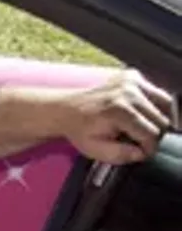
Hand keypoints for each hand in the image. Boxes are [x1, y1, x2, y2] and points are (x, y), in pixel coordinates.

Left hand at [57, 69, 173, 164]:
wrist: (64, 109)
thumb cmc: (80, 129)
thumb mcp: (97, 150)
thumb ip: (123, 155)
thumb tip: (142, 152)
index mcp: (119, 111)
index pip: (153, 135)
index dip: (148, 148)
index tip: (139, 150)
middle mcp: (127, 93)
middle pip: (162, 120)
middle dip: (153, 134)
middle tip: (135, 138)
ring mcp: (130, 81)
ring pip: (165, 105)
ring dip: (156, 118)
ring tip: (138, 125)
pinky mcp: (131, 75)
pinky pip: (156, 93)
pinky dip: (153, 104)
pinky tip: (137, 111)